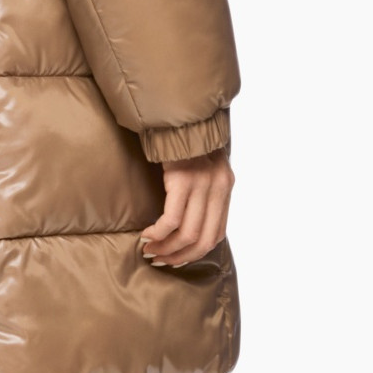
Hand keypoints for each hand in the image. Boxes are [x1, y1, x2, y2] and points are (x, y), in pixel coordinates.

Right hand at [140, 150, 234, 267]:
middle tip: (160, 260)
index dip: (196, 253)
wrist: (176, 112)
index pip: (218, 234)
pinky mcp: (183, 179)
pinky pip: (172, 219)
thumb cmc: (183, 140)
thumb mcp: (202, 167)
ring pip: (188, 233)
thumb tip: (189, 225)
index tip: (176, 258)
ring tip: (149, 250)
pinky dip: (158, 233)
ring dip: (166, 247)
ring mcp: (203, 183)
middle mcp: (219, 186)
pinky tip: (146, 234)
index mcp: (226, 186)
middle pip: (204, 240)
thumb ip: (203, 192)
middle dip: (180, 256)